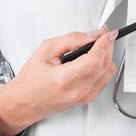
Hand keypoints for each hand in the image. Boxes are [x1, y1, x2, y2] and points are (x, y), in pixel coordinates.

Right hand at [0, 27, 117, 135]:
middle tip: (102, 35)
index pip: (95, 60)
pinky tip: (93, 60)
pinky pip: (105, 80)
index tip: (106, 33)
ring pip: (109, 72)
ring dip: (107, 56)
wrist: (26, 102)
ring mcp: (85, 97)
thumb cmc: (31, 79)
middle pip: (106, 65)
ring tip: (96, 47)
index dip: (104, 43)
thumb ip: (71, 39)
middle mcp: (78, 91)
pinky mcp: (88, 100)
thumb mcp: (46, 50)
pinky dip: (103, 67)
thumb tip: (92, 35)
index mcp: (65, 78)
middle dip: (107, 46)